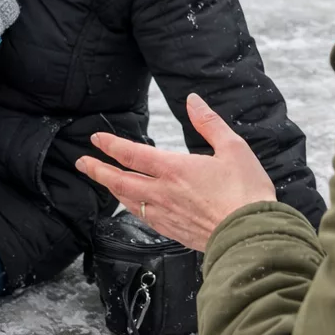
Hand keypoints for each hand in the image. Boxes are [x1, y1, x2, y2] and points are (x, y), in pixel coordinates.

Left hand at [77, 94, 276, 251]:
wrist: (251, 234)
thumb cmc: (246, 191)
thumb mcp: (232, 148)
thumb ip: (209, 123)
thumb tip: (193, 101)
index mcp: (174, 169)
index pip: (132, 154)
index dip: (111, 145)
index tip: (96, 139)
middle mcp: (163, 192)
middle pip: (119, 180)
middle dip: (98, 170)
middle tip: (83, 163)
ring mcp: (165, 214)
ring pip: (128, 201)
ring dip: (112, 189)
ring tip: (104, 182)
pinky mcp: (173, 231)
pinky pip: (143, 217)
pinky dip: (131, 207)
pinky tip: (132, 206)